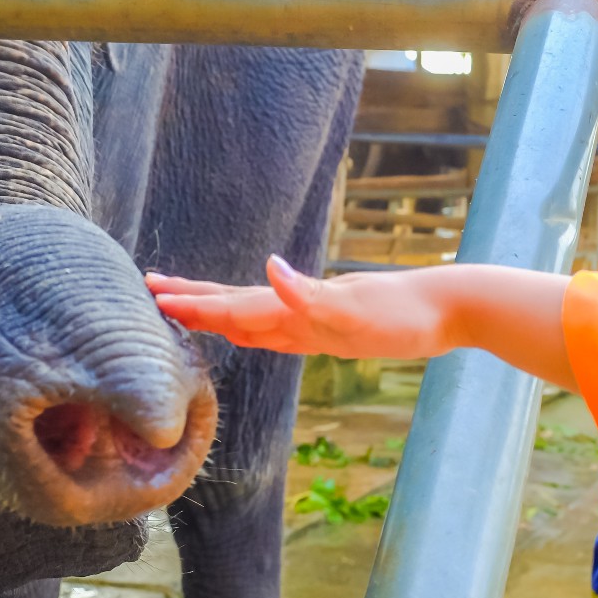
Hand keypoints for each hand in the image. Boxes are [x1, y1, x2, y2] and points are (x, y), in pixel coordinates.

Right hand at [146, 256, 453, 359]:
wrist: (448, 306)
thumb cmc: (404, 313)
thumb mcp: (357, 309)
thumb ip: (310, 294)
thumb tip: (270, 267)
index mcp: (297, 305)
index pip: (233, 306)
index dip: (194, 304)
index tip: (152, 296)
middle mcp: (298, 308)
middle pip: (234, 303)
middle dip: (193, 299)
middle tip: (150, 289)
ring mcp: (313, 318)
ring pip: (251, 314)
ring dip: (215, 310)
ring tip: (185, 306)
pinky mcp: (330, 329)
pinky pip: (278, 329)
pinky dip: (254, 328)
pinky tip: (248, 329)